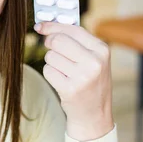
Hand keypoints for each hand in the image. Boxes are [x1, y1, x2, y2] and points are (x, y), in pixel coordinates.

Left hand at [34, 22, 113, 141]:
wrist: (94, 115)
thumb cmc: (91, 83)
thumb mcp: (94, 60)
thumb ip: (76, 41)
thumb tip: (47, 26)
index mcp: (102, 50)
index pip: (73, 29)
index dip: (53, 26)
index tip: (40, 26)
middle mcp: (95, 62)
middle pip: (58, 41)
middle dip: (50, 45)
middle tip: (53, 52)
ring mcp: (83, 76)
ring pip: (50, 56)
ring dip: (52, 63)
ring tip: (64, 73)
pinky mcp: (70, 89)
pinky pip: (48, 71)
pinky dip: (50, 74)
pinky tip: (61, 82)